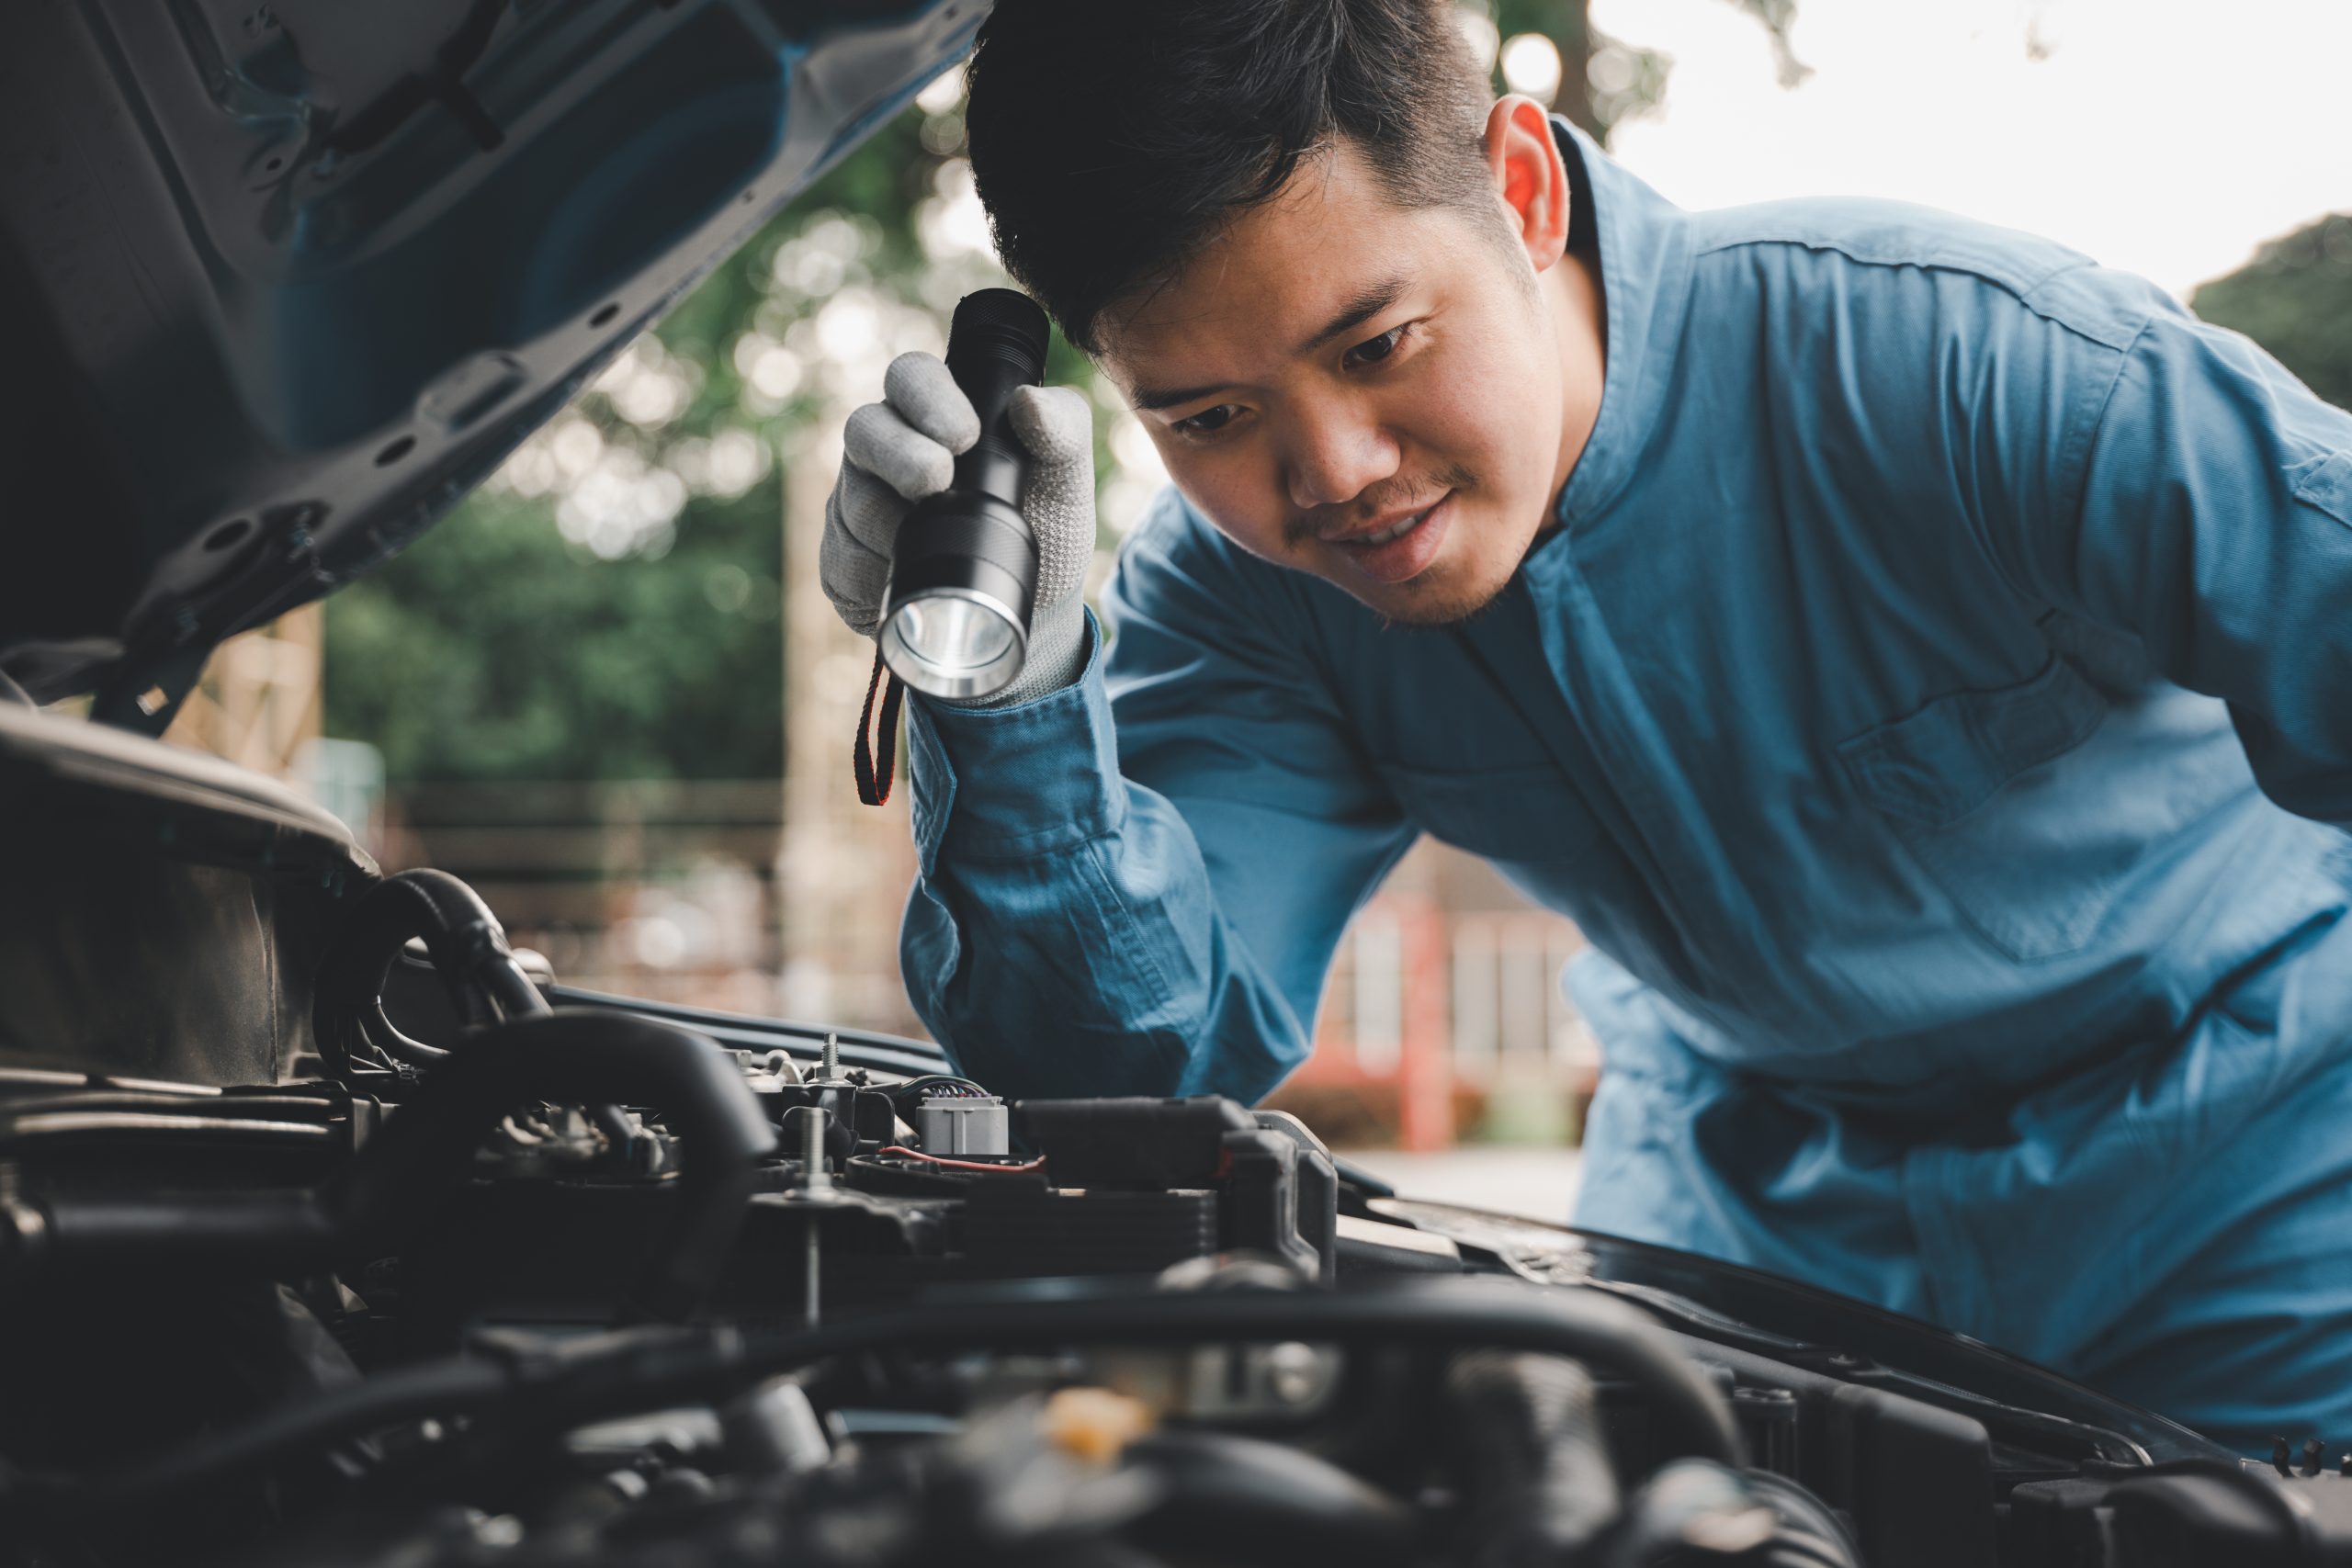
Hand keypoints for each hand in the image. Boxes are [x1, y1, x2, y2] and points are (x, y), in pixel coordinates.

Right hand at [821, 351, 1096, 706]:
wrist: (1031, 606)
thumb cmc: (1045, 526)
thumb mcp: (1067, 482)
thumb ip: (1063, 433)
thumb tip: (1029, 401)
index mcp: (937, 414)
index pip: (910, 377)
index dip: (926, 396)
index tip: (964, 436)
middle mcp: (888, 449)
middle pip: (864, 430)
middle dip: (898, 455)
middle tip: (935, 482)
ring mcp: (858, 502)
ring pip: (851, 501)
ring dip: (891, 526)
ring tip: (933, 546)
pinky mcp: (843, 559)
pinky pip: (842, 562)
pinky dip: (875, 575)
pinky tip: (900, 580)